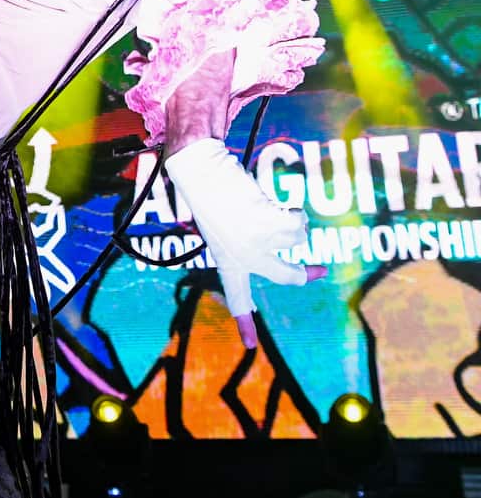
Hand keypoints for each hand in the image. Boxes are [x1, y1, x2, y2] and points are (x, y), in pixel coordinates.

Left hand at [164, 138, 326, 348]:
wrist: (203, 174)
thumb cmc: (213, 198)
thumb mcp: (226, 230)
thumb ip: (251, 248)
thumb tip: (303, 261)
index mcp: (227, 263)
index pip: (236, 298)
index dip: (245, 323)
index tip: (250, 348)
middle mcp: (243, 259)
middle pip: (287, 276)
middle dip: (305, 273)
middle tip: (317, 271)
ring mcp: (258, 244)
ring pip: (298, 239)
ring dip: (289, 221)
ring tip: (262, 207)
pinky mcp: (269, 226)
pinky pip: (298, 222)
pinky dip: (292, 210)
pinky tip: (271, 201)